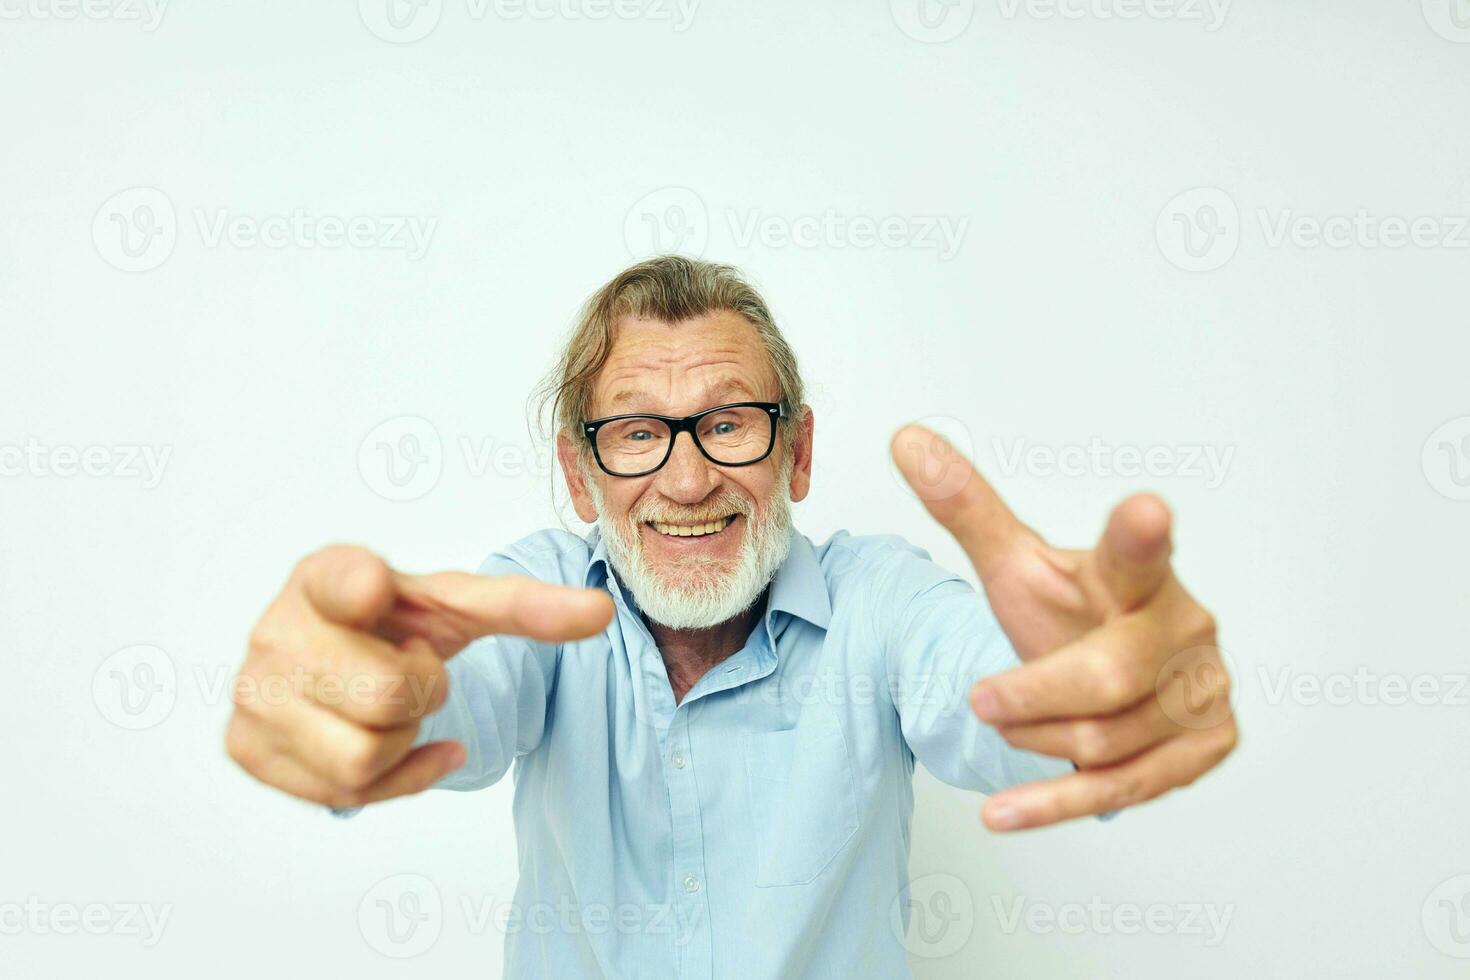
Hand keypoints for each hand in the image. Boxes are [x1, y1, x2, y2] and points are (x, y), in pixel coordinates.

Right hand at [226, 545, 613, 807]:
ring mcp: (252, 691)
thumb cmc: (399, 622)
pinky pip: (340, 794)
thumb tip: (602, 611)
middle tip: (413, 671)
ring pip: (358, 758)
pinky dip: (390, 778)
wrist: (344, 650)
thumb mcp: (461, 606)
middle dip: (423, 694)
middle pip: (387, 698)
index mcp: (327, 574)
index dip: (362, 588)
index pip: (342, 579)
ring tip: (391, 705)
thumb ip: (528, 606)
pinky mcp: (245, 746)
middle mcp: (276, 628)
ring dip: (400, 740)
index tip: (375, 588)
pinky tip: (398, 747)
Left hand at [891, 426, 1236, 830]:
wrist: (1109, 674)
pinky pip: (1125, 788)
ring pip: (1109, 738)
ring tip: (1006, 722)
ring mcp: (1201, 691)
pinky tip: (1004, 812)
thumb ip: (965, 505)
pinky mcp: (1204, 746)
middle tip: (979, 698)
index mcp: (1136, 575)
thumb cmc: (1070, 612)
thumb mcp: (1015, 563)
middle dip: (1035, 693)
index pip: (1136, 554)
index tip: (1145, 511)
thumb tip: (906, 439)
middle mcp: (1182, 628)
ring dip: (1038, 737)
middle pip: (1108, 676)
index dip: (1139, 536)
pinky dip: (1055, 803)